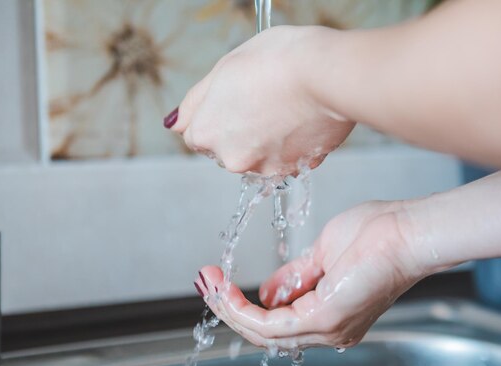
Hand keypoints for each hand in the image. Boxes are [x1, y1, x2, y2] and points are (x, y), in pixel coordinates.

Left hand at [169, 26, 354, 175]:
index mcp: (206, 133)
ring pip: (259, 156)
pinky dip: (293, 146)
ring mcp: (265, 168)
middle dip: (241, 131)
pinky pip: (288, 160)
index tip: (237, 97)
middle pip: (228, 148)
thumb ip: (195, 103)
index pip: (197, 133)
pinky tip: (302, 121)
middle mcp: (231, 159)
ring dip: (268, 141)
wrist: (326, 74)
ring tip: (286, 108)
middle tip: (264, 99)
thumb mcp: (223, 68)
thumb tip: (175, 124)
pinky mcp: (296, 169)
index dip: (217, 112)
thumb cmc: (277, 61)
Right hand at [195, 201, 428, 349]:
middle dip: (229, 308)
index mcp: (330, 316)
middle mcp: (329, 332)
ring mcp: (327, 330)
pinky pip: (271, 324)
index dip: (245, 306)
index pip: (279, 324)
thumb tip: (266, 292)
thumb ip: (294, 277)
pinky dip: (243, 308)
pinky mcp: (325, 319)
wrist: (406, 230)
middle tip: (206, 282)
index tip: (221, 282)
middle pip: (265, 333)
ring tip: (210, 282)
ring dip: (230, 308)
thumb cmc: (378, 236)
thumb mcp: (323, 257)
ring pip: (263, 333)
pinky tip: (227, 289)